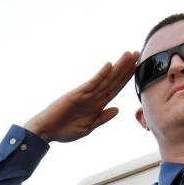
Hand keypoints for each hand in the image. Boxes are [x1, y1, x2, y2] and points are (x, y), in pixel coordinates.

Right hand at [24, 51, 138, 142]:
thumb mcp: (88, 128)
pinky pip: (92, 83)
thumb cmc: (64, 130)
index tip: (137, 67)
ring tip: (129, 54)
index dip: (126, 78)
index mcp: (97, 105)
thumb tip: (117, 109)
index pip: (115, 88)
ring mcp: (86, 94)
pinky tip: (110, 65)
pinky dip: (101, 75)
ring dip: (118, 67)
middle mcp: (93, 97)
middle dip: (126, 67)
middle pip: (113, 80)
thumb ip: (102, 118)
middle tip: (137, 53)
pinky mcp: (77, 94)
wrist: (46, 131)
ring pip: (106, 79)